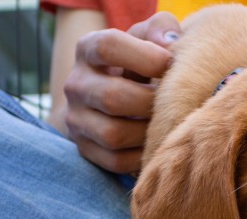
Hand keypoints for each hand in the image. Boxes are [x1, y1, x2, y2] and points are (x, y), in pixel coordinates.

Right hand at [63, 13, 180, 173]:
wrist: (116, 98)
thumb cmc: (141, 62)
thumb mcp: (149, 38)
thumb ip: (161, 28)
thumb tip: (169, 45)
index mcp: (88, 49)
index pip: (108, 46)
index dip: (145, 57)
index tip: (169, 65)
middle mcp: (75, 84)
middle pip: (112, 97)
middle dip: (150, 103)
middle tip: (171, 103)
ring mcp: (76, 120)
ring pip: (113, 134)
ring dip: (147, 132)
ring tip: (164, 123)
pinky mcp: (85, 149)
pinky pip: (116, 161)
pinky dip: (141, 155)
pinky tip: (154, 143)